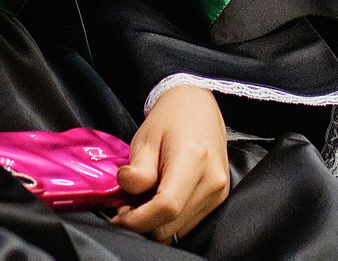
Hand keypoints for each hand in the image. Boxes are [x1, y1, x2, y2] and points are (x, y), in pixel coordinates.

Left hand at [112, 83, 230, 240]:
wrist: (199, 107)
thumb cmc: (170, 119)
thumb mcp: (146, 139)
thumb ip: (138, 171)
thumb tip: (128, 198)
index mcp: (193, 160)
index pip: (167, 206)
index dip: (138, 220)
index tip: (118, 217)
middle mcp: (212, 182)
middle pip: (171, 226)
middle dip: (142, 224)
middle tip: (125, 207)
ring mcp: (218, 194)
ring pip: (178, 231)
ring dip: (155, 224)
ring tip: (141, 202)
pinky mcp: (218, 201)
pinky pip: (187, 225)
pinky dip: (168, 221)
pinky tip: (157, 202)